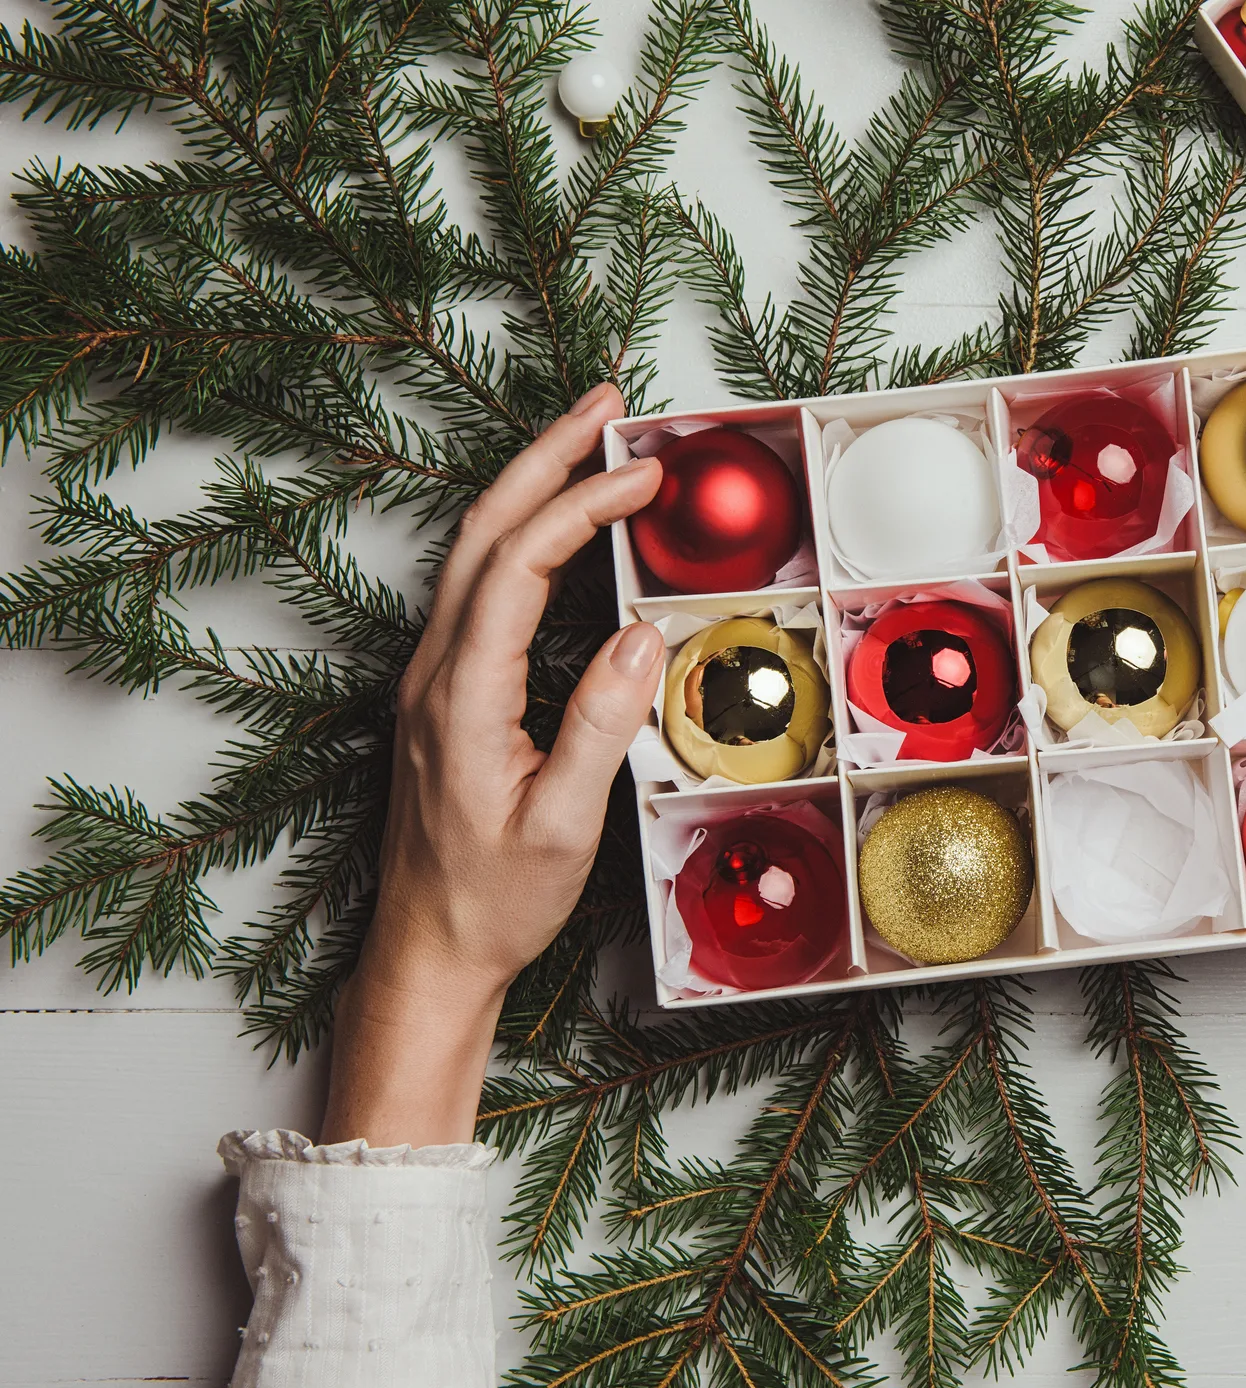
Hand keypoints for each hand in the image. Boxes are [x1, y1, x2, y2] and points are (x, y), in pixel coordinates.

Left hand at [321, 384, 664, 1146]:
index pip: (517, 567)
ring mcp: (432, 678)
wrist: (427, 949)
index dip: (579, 507)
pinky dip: (525, 535)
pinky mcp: (444, 692)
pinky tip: (561, 528)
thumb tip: (641, 636)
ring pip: (476, 552)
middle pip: (484, 532)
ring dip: (531, 485)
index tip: (642, 476)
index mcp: (460, 697)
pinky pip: (481, 586)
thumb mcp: (561, 825)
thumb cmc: (493, 900)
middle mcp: (434, 673)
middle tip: (607, 404)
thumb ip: (600, 726)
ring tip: (590, 440)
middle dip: (545, 457)